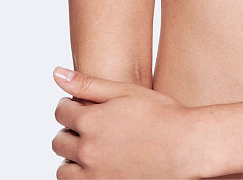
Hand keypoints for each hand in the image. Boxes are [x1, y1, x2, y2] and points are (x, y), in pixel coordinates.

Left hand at [52, 66, 199, 178]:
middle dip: (71, 133)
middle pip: (59, 142)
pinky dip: (84, 177)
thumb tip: (57, 73)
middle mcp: (87, 151)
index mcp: (90, 122)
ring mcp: (94, 176)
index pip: (60, 113)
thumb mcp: (125, 91)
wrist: (186, 147)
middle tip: (92, 129)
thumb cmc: (161, 116)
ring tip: (95, 150)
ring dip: (73, 160)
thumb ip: (88, 84)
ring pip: (64, 170)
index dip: (70, 107)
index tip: (82, 108)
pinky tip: (102, 166)